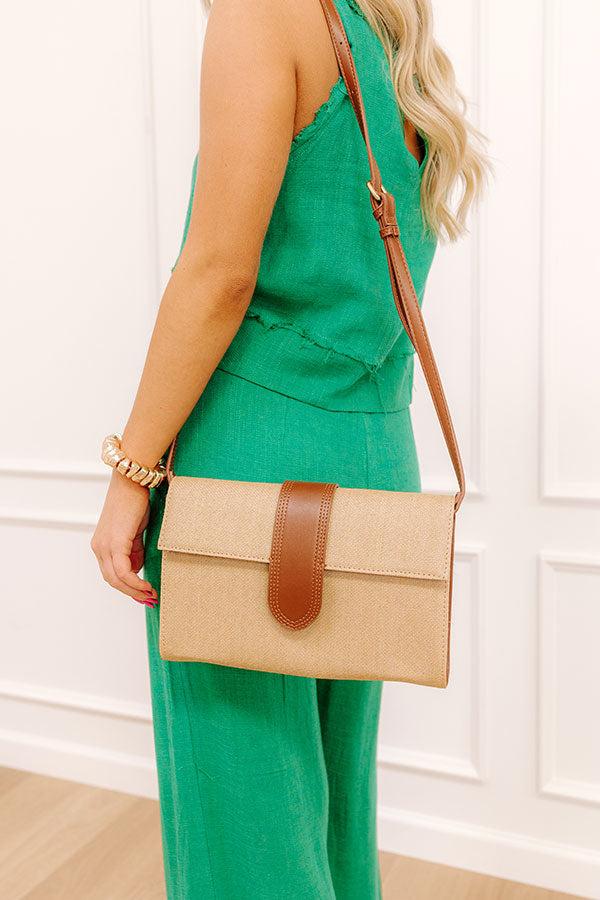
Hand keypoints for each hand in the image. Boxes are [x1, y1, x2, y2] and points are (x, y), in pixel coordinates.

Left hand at [91, 470, 157, 606]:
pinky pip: (123, 571)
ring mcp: (104, 545)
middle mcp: (99, 547)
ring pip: (116, 579)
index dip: (127, 587)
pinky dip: (135, 581)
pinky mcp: (115, 542)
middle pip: (112, 580)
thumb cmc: (135, 502)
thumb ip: (133, 550)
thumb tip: (136, 568)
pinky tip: (147, 585)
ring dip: (134, 590)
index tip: (144, 594)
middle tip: (149, 599)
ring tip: (151, 594)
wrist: (132, 482)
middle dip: (131, 593)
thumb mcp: (134, 531)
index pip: (111, 574)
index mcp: (101, 545)